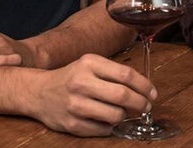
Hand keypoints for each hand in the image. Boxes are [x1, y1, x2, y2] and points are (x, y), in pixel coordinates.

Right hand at [28, 54, 156, 136]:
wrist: (39, 91)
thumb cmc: (72, 76)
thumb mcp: (91, 64)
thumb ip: (114, 72)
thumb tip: (144, 88)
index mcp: (89, 63)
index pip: (126, 75)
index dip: (144, 86)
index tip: (152, 93)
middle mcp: (82, 83)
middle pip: (123, 96)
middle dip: (141, 103)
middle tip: (146, 106)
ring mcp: (76, 105)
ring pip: (115, 115)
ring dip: (124, 115)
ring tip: (121, 111)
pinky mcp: (72, 124)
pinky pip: (103, 129)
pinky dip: (110, 126)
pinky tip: (106, 119)